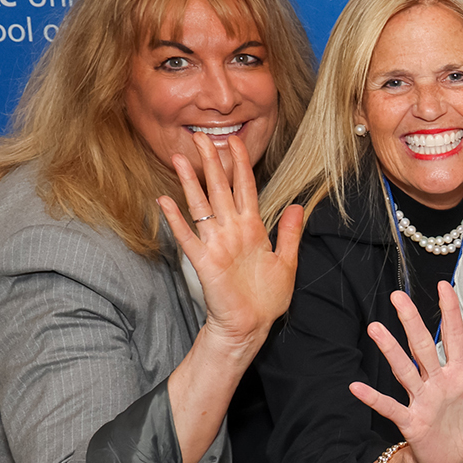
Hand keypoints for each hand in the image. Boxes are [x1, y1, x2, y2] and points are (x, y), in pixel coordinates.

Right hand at [160, 135, 302, 356]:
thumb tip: (297, 206)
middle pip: (220, 190)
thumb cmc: (267, 297)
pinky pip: (188, 237)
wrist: (253, 325)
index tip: (234, 142)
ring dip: (190, 183)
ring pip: (201, 207)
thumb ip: (290, 233)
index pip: (245, 189)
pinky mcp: (205, 262)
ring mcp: (217, 244)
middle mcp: (232, 231)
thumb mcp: (287, 260)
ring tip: (179, 158)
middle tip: (201, 137)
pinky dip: (176, 220)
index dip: (239, 165)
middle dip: (212, 163)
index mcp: (253, 229)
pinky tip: (164, 201)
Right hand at [349, 283, 462, 462]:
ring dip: (391, 350)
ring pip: (404, 370)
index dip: (450, 312)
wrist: (451, 460)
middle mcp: (436, 381)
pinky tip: (356, 388)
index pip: (453, 336)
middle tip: (398, 297)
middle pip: (422, 346)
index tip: (444, 286)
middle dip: (412, 321)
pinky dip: (374, 398)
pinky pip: (390, 407)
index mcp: (458, 374)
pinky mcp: (411, 421)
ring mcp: (421, 399)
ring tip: (376, 328)